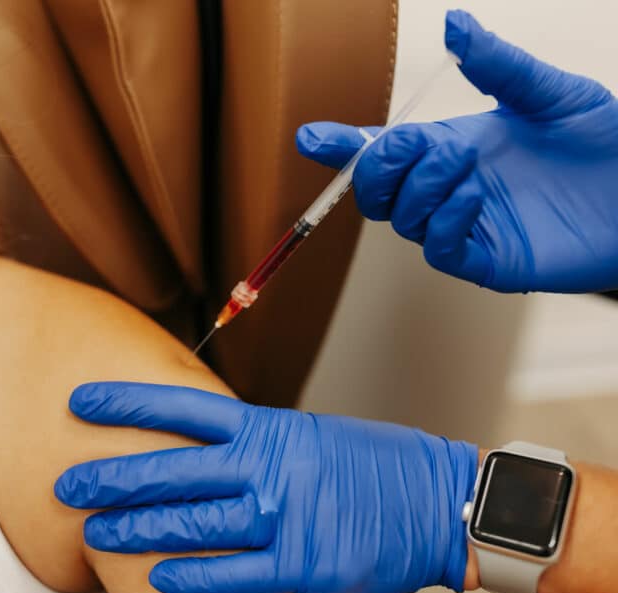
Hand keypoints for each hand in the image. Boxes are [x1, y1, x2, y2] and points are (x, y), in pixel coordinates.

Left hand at [54, 382, 476, 592]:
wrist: (441, 502)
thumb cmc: (373, 465)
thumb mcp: (308, 434)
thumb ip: (253, 441)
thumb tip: (201, 445)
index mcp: (267, 429)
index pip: (180, 409)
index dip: (126, 404)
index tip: (81, 402)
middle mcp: (267, 468)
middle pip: (170, 471)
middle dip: (111, 478)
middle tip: (67, 486)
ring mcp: (283, 516)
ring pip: (190, 523)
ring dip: (137, 530)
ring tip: (96, 536)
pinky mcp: (302, 564)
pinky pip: (233, 573)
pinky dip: (192, 576)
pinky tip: (158, 578)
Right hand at [296, 10, 617, 292]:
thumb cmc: (602, 141)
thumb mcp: (547, 91)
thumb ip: (496, 64)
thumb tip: (456, 24)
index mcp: (452, 148)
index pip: (383, 151)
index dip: (342, 146)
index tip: (312, 137)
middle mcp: (449, 189)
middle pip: (377, 192)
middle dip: (380, 167)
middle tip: (417, 144)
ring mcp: (465, 226)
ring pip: (403, 218)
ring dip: (422, 186)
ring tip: (467, 162)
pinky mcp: (488, 260)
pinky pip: (440, 249)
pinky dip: (445, 219)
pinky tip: (474, 195)